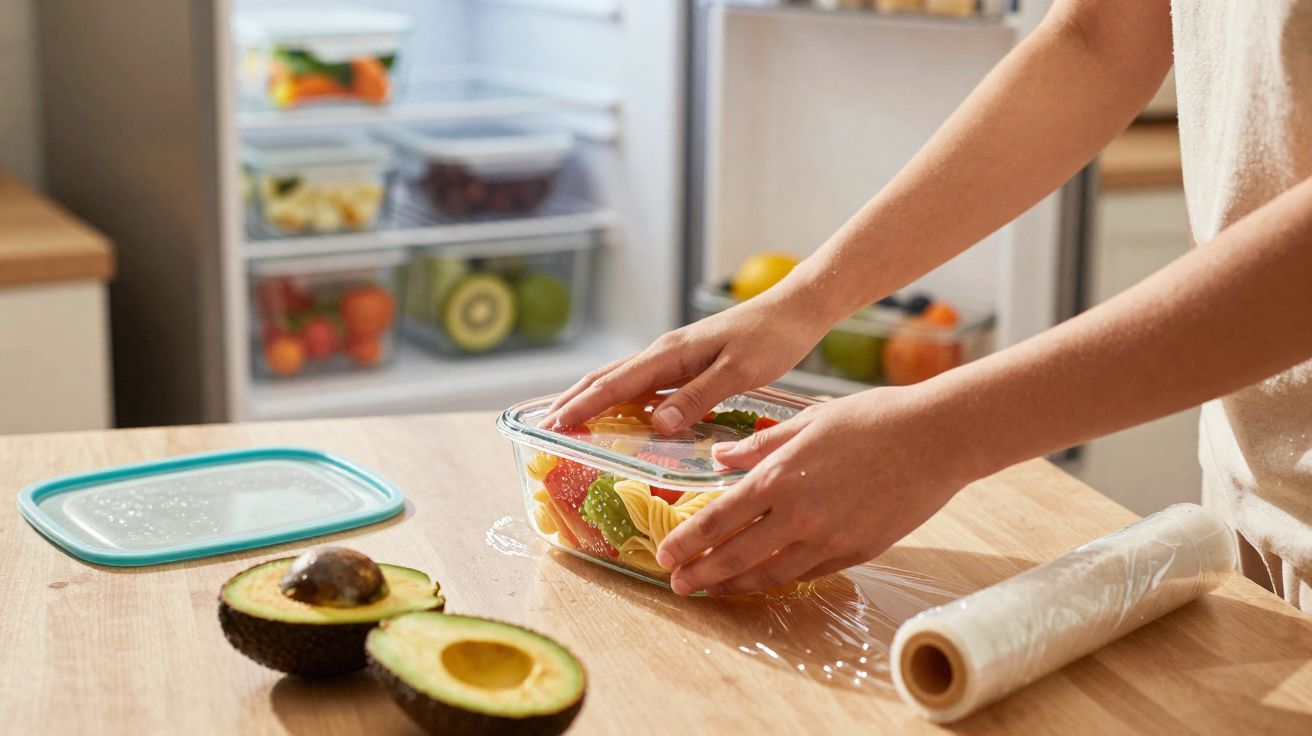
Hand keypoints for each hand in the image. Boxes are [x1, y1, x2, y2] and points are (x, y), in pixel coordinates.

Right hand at [540, 293, 825, 432]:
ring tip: (567, 419)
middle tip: (546, 428)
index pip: (616, 384)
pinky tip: (618, 414)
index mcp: (671, 354)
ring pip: (621, 378)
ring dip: (591, 398)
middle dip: (574, 401)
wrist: (796, 309)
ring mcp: (674, 356)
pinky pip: (643, 383)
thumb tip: (656, 424)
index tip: (554, 425)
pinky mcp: (687, 362)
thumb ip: (698, 397)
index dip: (582, 406)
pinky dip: (620, 398)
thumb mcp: (739, 372)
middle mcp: (665, 353)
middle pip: (607, 377)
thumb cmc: (773, 338)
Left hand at [655, 385, 984, 595]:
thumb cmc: (873, 419)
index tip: (664, 554)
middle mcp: (799, 515)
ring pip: (771, 574)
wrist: (936, 438)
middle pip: (736, 556)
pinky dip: (780, 578)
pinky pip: (808, 573)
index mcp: (781, 476)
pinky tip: (764, 579)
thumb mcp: (808, 420)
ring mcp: (830, 539)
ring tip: (712, 590)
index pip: (719, 519)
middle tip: (676, 585)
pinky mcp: (857, 551)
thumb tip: (721, 457)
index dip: (687, 541)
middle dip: (701, 574)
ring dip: (736, 585)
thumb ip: (761, 444)